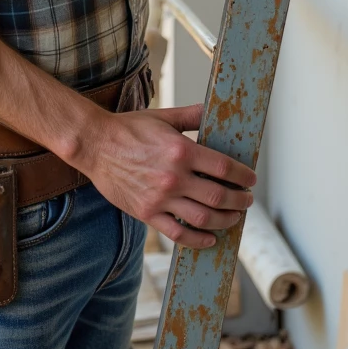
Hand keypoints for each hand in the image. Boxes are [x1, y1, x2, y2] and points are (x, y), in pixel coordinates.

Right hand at [79, 102, 255, 248]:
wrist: (95, 145)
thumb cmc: (129, 128)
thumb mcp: (163, 117)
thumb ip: (191, 115)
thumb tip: (213, 109)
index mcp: (181, 150)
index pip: (224, 168)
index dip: (243, 176)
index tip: (251, 179)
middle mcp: (174, 176)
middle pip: (218, 196)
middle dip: (240, 201)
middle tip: (248, 200)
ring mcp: (161, 198)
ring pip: (203, 218)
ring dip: (225, 220)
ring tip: (234, 218)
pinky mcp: (147, 213)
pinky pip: (178, 232)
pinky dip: (198, 239)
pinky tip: (210, 238)